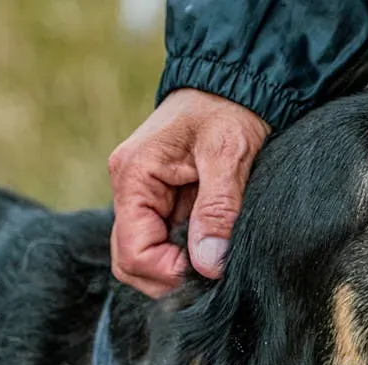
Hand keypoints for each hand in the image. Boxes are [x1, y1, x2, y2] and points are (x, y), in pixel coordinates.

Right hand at [108, 89, 269, 296]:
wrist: (236, 83)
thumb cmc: (229, 109)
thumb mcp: (228, 153)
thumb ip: (217, 209)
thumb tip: (209, 264)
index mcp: (133, 177)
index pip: (132, 252)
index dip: (167, 272)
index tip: (207, 272)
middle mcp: (131, 190)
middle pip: (131, 262)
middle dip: (169, 278)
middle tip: (213, 275)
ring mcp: (145, 198)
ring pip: (147, 257)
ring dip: (178, 268)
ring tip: (215, 260)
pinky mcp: (165, 202)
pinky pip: (165, 242)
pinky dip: (187, 254)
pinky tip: (213, 248)